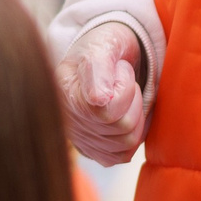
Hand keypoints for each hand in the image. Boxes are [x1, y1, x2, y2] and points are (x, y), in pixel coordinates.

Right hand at [57, 21, 148, 165]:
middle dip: (133, 100)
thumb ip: (99, 67)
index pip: (104, 111)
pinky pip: (123, 155)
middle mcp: (69, 121)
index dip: (124, 89)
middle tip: (122, 80)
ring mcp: (82, 139)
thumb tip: (98, 100)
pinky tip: (124, 114)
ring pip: (126, 142)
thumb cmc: (106, 46)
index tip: (120, 67)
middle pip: (121, 128)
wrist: (110, 53)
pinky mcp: (96, 151)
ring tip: (122, 95)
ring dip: (135, 115)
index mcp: (64, 92)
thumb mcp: (102, 45)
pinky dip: (133, 134)